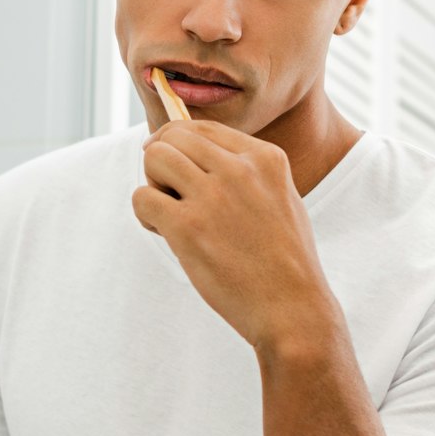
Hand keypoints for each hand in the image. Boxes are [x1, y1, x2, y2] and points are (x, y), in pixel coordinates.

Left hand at [133, 121, 342, 355]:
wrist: (292, 308)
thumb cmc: (282, 259)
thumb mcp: (279, 197)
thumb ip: (245, 170)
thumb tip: (191, 147)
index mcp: (265, 157)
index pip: (202, 127)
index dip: (178, 142)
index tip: (172, 165)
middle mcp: (240, 169)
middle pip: (173, 136)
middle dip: (163, 163)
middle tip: (172, 195)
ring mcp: (214, 197)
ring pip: (154, 158)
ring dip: (153, 185)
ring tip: (170, 214)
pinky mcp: (189, 228)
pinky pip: (142, 198)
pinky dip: (146, 215)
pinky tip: (166, 233)